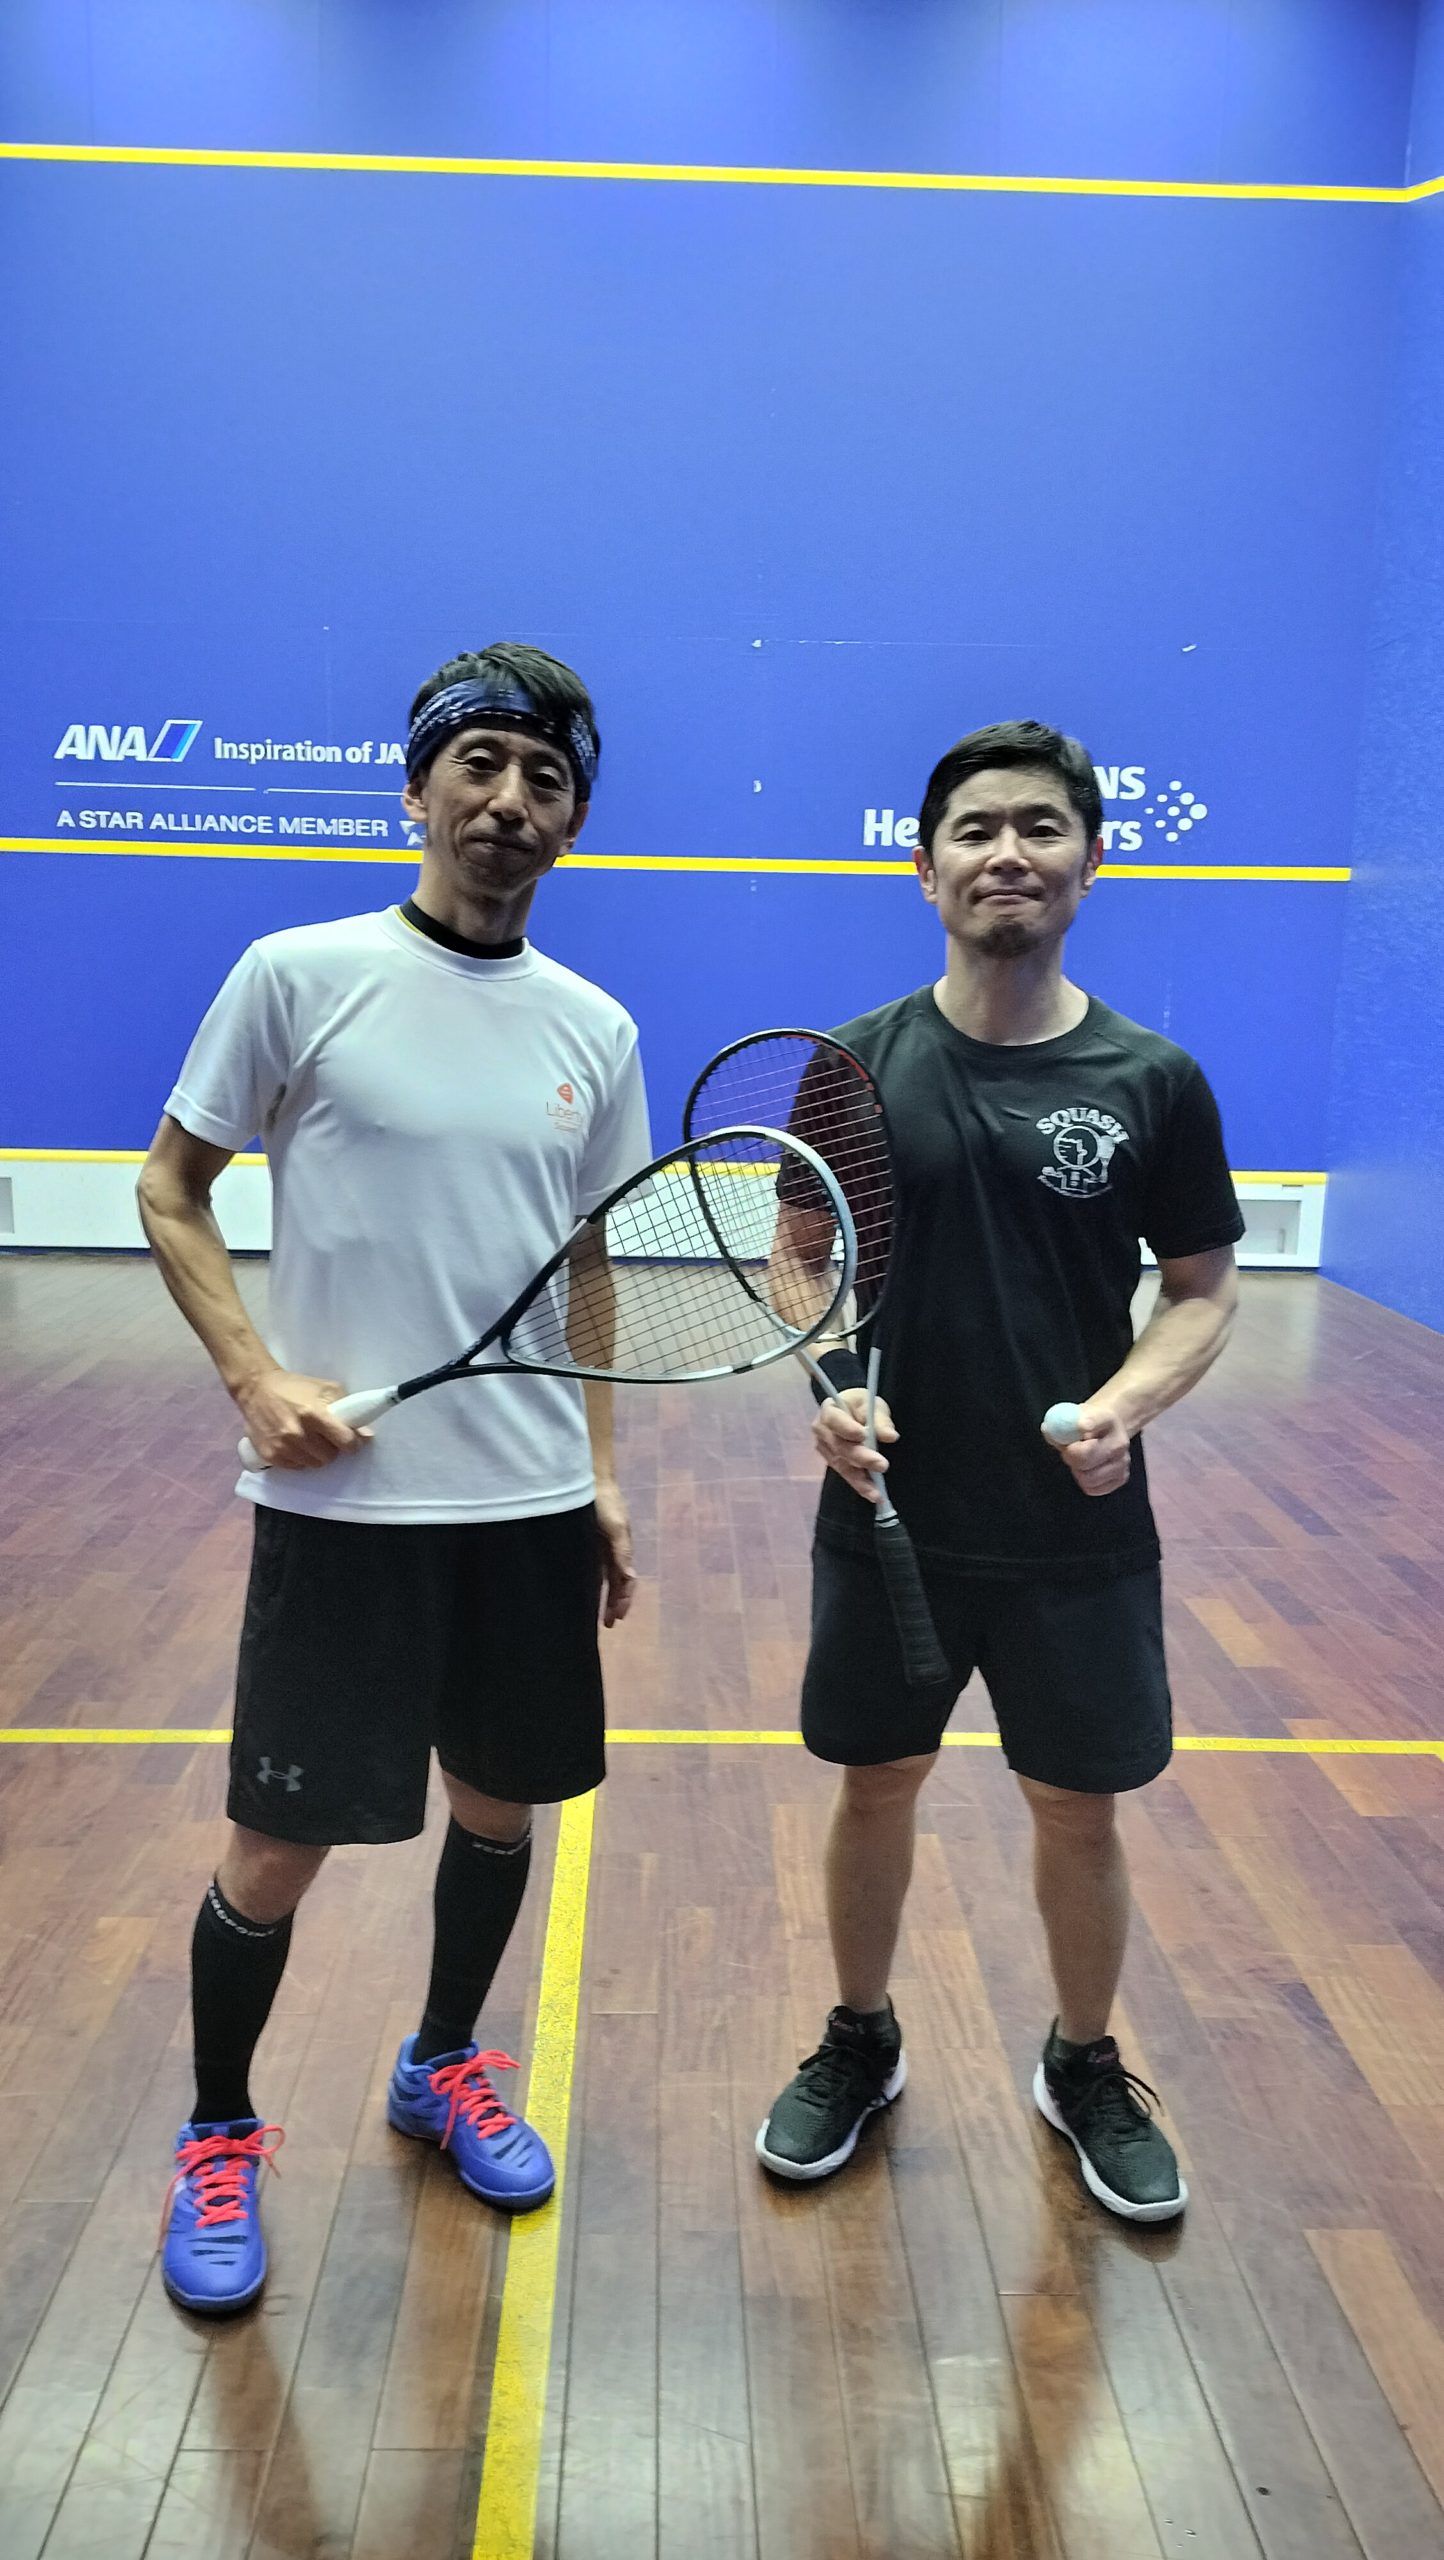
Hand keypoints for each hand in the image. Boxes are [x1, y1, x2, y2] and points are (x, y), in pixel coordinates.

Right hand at [234, 1370, 370, 1470]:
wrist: (256, 1388)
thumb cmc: (295, 1387)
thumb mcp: (325, 1388)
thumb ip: (346, 1409)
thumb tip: (366, 1435)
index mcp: (314, 1414)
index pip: (345, 1441)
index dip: (352, 1443)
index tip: (352, 1440)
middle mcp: (297, 1433)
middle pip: (330, 1456)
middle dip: (332, 1447)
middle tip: (325, 1436)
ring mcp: (282, 1447)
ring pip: (314, 1464)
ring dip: (316, 1454)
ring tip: (309, 1439)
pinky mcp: (270, 1455)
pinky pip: (297, 1468)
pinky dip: (300, 1459)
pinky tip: (295, 1444)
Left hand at [593, 1477, 637, 1625]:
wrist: (587, 1480)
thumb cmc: (604, 1503)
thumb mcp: (615, 1528)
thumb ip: (622, 1553)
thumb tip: (630, 1579)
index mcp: (622, 1550)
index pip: (626, 1582)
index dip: (624, 1600)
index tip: (617, 1618)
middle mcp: (613, 1551)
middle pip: (617, 1584)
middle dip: (615, 1604)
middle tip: (609, 1624)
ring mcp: (599, 1547)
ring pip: (605, 1578)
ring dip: (605, 1596)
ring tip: (599, 1615)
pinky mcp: (586, 1542)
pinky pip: (592, 1568)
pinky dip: (592, 1582)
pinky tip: (585, 1592)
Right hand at [813, 1386, 896, 1503]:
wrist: (853, 1414)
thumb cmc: (862, 1406)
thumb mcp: (873, 1405)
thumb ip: (880, 1420)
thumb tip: (890, 1436)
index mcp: (829, 1410)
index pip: (834, 1420)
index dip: (847, 1428)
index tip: (863, 1435)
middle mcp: (822, 1432)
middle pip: (840, 1447)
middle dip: (861, 1458)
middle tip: (882, 1465)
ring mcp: (826, 1449)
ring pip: (843, 1465)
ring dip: (861, 1480)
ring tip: (878, 1493)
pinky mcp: (834, 1463)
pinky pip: (847, 1475)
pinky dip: (860, 1486)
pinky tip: (874, 1495)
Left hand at [1049, 1403, 1130, 1497]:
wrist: (1107, 1432)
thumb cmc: (1084, 1425)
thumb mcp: (1071, 1417)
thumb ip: (1059, 1424)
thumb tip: (1049, 1430)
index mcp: (1107, 1419)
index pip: (1097, 1420)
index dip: (1088, 1422)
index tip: (1080, 1425)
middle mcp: (1119, 1441)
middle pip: (1086, 1457)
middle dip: (1070, 1456)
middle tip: (1067, 1452)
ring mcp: (1123, 1462)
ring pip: (1088, 1478)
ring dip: (1077, 1471)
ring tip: (1079, 1460)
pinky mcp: (1121, 1478)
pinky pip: (1092, 1489)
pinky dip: (1085, 1482)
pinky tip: (1088, 1470)